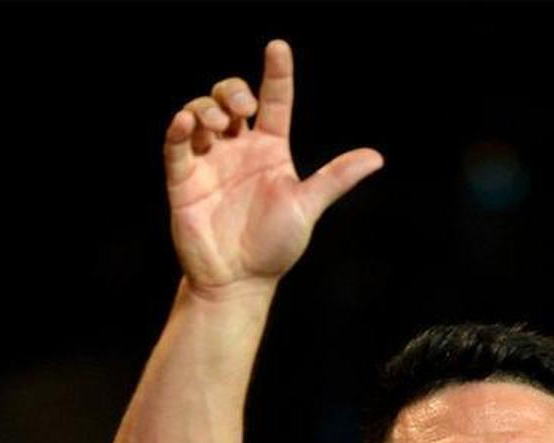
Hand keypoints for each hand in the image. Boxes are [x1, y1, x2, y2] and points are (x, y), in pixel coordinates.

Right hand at [164, 39, 382, 291]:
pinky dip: (179, 130)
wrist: (239, 283)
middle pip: (231, 99)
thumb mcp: (307, 207)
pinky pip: (176, 147)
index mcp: (270, 152)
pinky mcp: (184, 180)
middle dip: (233, 91)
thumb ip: (336, 178)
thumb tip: (377, 157)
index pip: (274, 101)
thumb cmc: (274, 247)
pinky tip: (187, 124)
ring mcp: (210, 163)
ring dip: (207, 109)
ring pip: (201, 114)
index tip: (278, 47)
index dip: (276, 73)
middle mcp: (239, 151)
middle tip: (241, 110)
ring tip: (217, 126)